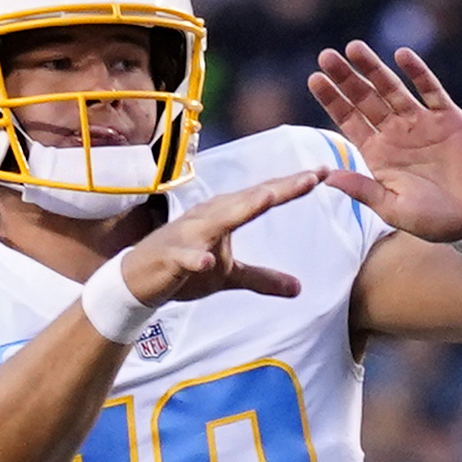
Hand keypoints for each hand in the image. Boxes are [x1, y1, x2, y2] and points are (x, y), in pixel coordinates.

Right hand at [115, 170, 320, 308]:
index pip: (263, 197)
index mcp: (224, 215)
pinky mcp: (171, 257)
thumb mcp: (229, 276)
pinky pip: (185, 257)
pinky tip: (206, 262)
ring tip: (267, 198)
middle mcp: (209, 217)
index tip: (324, 172)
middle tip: (312, 176)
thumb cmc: (183, 269)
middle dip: (280, 188)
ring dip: (241, 208)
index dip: (293, 186)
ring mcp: (189, 235)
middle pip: (249, 199)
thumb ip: (262, 279)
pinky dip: (195, 258)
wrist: (136, 281)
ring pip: (218, 219)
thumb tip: (298, 289)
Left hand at [305, 42, 461, 239]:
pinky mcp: (448, 118)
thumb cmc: (433, 220)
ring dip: (374, 68)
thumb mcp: (392, 208)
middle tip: (325, 56)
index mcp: (378, 153)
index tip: (315, 79)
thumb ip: (362, 189)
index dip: (332, 100)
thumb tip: (326, 178)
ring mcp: (421, 123)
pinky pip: (431, 90)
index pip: (349, 120)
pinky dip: (417, 72)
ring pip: (392, 89)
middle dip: (346, 78)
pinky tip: (401, 55)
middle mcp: (396, 133)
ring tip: (354, 48)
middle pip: (365, 99)